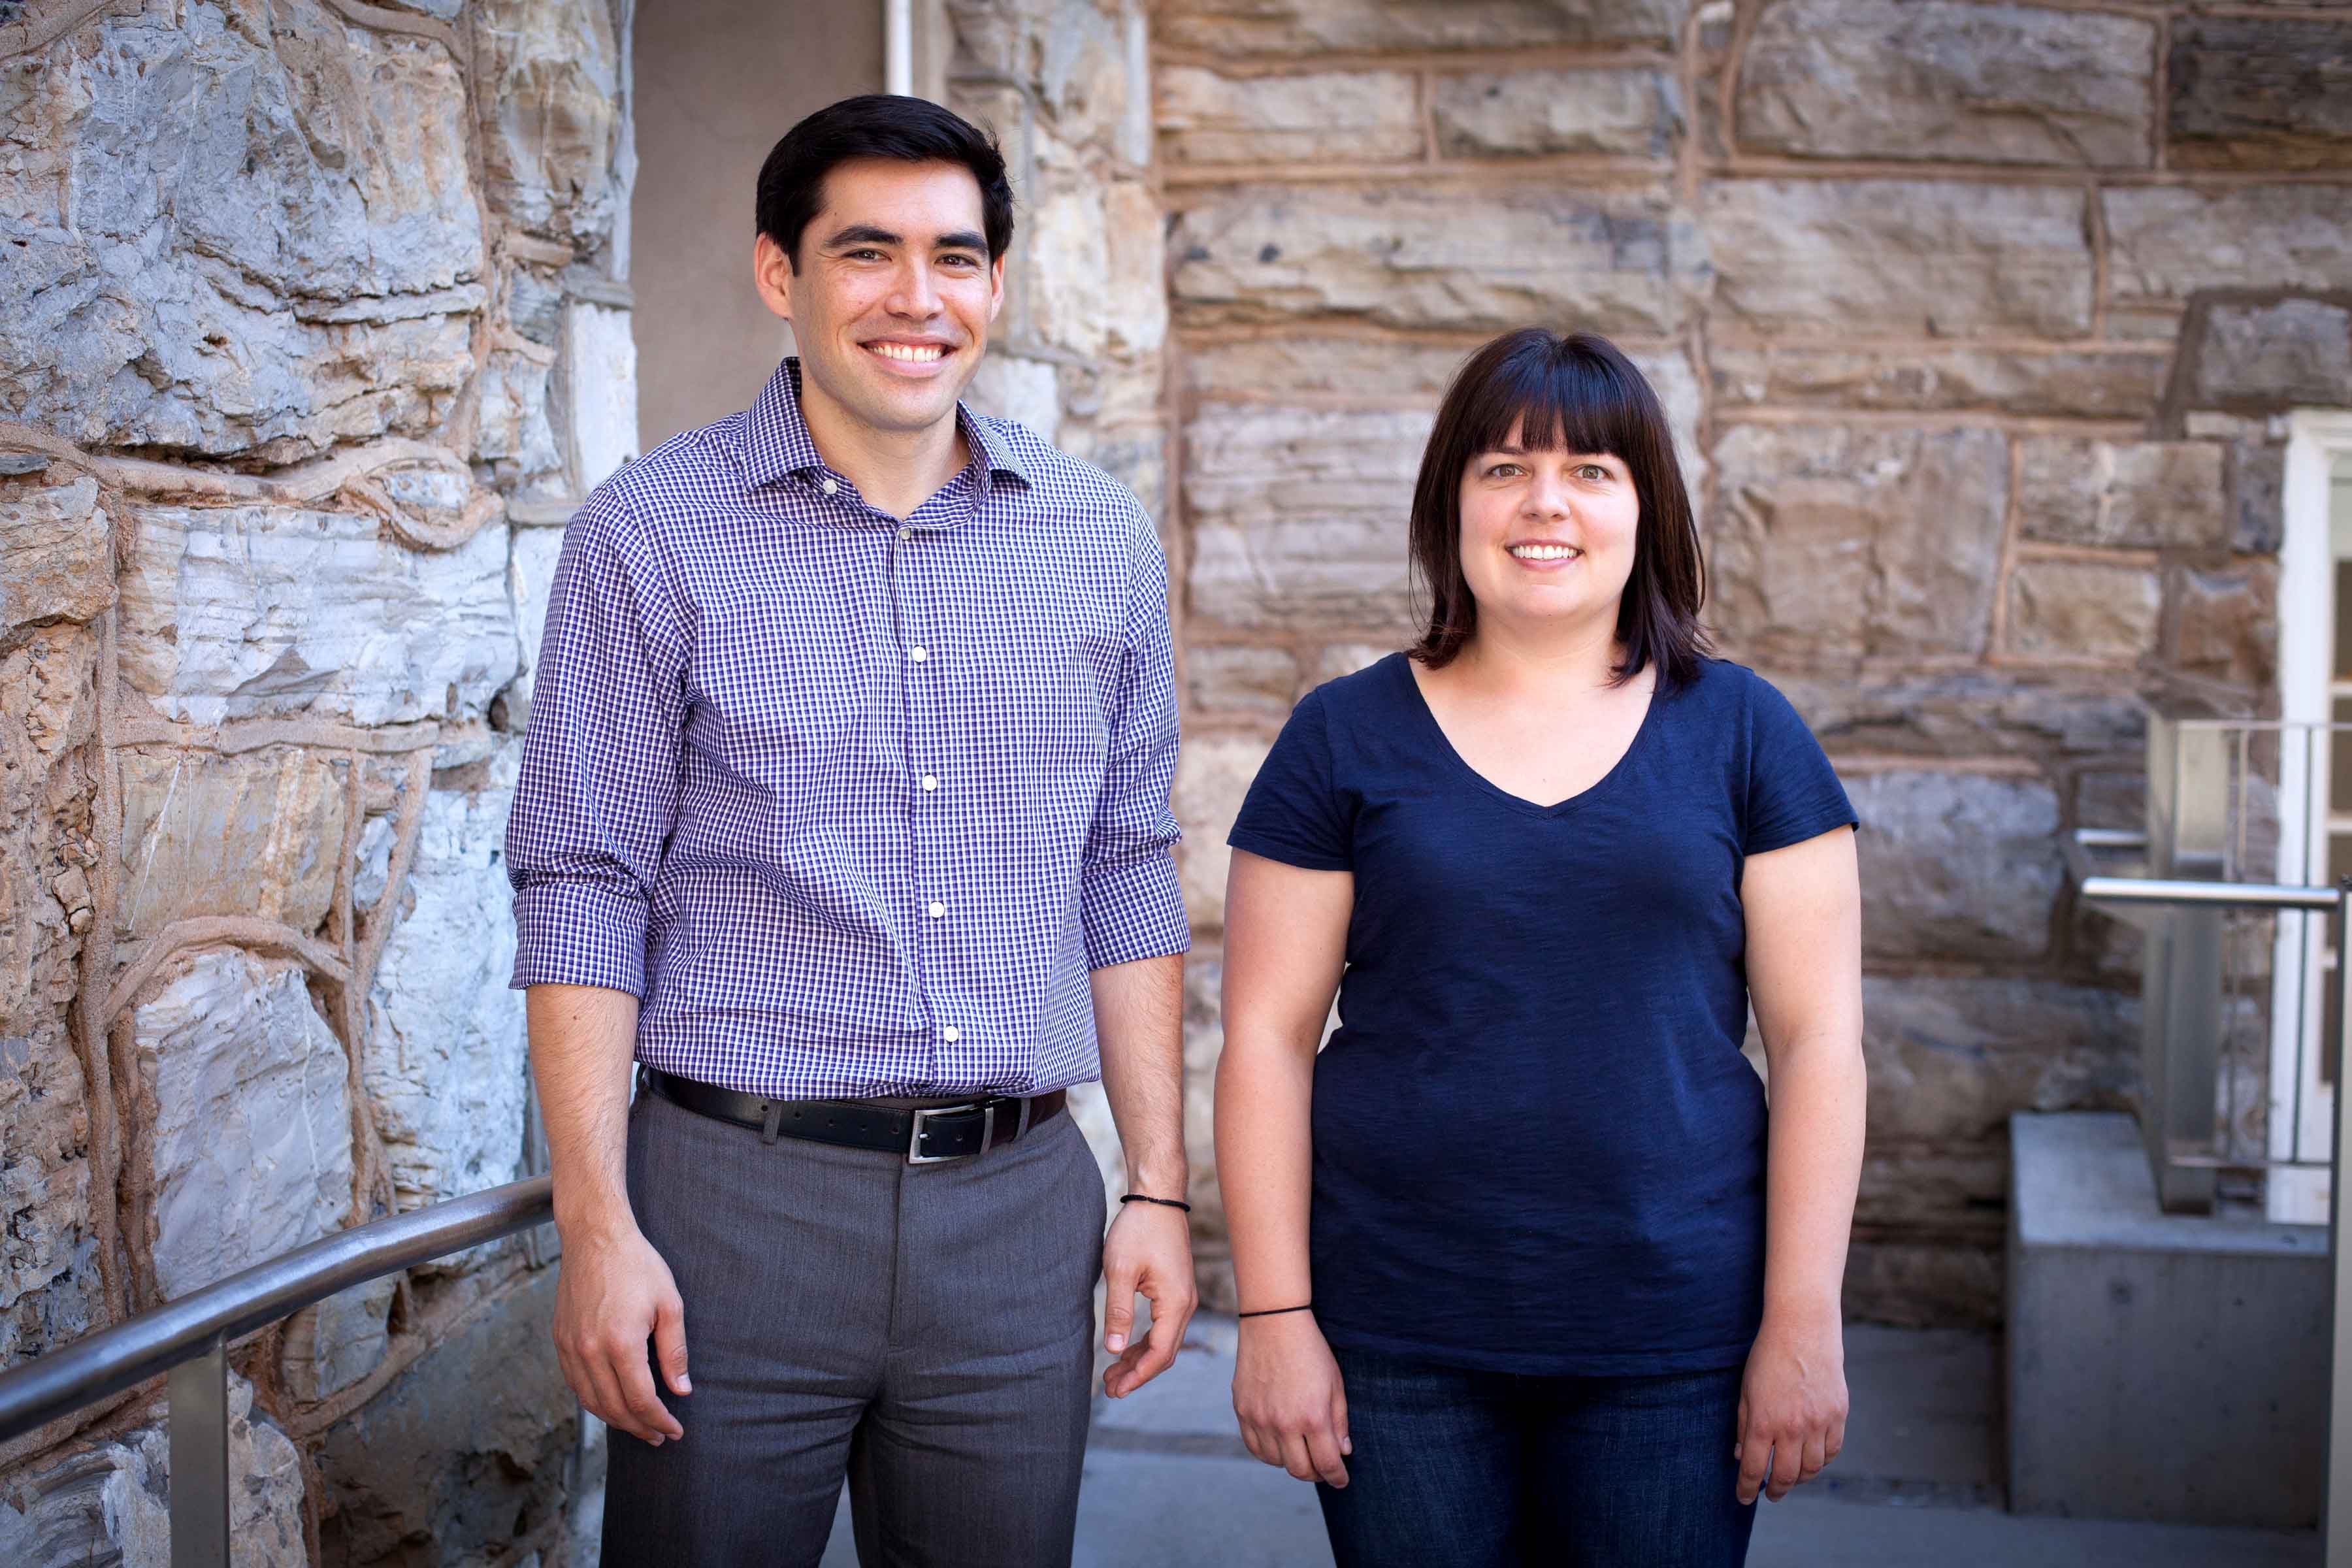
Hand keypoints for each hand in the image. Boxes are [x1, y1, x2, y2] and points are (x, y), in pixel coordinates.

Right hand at [552, 1220, 690, 1444]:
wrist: (595, 1236)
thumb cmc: (637, 1265)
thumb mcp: (669, 1304)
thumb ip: (674, 1351)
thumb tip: (681, 1390)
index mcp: (620, 1342)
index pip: (640, 1400)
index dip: (659, 1420)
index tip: (674, 1430)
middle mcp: (589, 1350)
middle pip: (614, 1408)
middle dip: (639, 1427)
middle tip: (658, 1436)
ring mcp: (570, 1347)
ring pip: (590, 1401)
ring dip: (615, 1420)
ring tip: (638, 1425)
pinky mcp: (559, 1340)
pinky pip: (575, 1383)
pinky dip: (594, 1400)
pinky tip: (612, 1402)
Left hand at [1101, 1199, 1195, 1397]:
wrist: (1157, 1198)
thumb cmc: (1138, 1230)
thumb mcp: (1120, 1270)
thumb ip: (1118, 1311)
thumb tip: (1114, 1350)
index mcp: (1175, 1303)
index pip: (1160, 1353)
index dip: (1138, 1376)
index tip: (1115, 1390)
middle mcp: (1185, 1304)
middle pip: (1165, 1352)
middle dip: (1138, 1373)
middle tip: (1110, 1388)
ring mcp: (1183, 1297)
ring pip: (1164, 1341)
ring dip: (1141, 1359)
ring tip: (1113, 1374)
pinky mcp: (1175, 1290)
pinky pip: (1164, 1326)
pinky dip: (1146, 1342)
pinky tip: (1126, 1348)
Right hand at [1232, 1311, 1349, 1486]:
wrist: (1274, 1321)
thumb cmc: (1311, 1350)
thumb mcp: (1335, 1384)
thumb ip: (1339, 1422)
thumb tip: (1342, 1452)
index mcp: (1313, 1417)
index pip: (1327, 1464)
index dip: (1337, 1477)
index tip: (1341, 1480)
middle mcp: (1284, 1423)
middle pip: (1300, 1470)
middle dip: (1316, 1474)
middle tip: (1323, 1469)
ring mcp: (1260, 1418)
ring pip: (1276, 1461)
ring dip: (1292, 1462)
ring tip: (1302, 1451)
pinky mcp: (1242, 1410)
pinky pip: (1254, 1447)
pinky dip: (1269, 1452)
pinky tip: (1280, 1443)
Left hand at [1735, 1306, 1846, 1503]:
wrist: (1803, 1330)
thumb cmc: (1768, 1358)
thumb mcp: (1746, 1391)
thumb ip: (1744, 1426)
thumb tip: (1742, 1456)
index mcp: (1764, 1422)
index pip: (1753, 1469)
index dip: (1746, 1488)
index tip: (1744, 1497)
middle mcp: (1792, 1427)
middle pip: (1786, 1476)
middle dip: (1776, 1490)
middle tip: (1770, 1494)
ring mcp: (1819, 1423)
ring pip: (1812, 1469)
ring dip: (1800, 1479)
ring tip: (1791, 1478)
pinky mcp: (1838, 1415)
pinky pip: (1832, 1451)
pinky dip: (1822, 1461)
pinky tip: (1811, 1459)